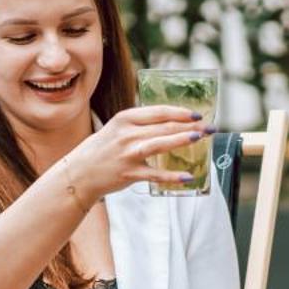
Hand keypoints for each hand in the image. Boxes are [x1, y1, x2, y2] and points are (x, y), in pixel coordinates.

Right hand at [60, 105, 209, 202]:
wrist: (79, 172)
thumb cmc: (102, 149)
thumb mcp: (118, 128)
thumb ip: (141, 124)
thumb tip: (171, 122)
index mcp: (125, 118)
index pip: (159, 112)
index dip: (180, 112)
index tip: (197, 114)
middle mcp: (127, 134)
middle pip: (163, 127)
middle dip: (189, 125)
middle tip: (209, 127)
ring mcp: (128, 154)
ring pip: (159, 144)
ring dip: (181, 140)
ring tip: (199, 138)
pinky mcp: (129, 173)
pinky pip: (155, 174)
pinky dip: (171, 177)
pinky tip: (187, 177)